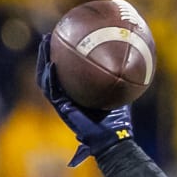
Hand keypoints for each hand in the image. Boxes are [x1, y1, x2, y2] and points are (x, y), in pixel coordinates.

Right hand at [36, 35, 134, 166]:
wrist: (113, 140)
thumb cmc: (119, 121)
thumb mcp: (121, 94)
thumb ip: (120, 77)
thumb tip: (133, 58)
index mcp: (77, 93)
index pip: (66, 70)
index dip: (62, 55)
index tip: (63, 38)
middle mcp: (67, 96)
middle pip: (52, 70)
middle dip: (48, 53)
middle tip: (49, 36)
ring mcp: (63, 103)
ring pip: (47, 78)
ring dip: (43, 60)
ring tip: (45, 44)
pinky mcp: (62, 109)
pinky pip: (52, 91)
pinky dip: (49, 77)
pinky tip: (50, 64)